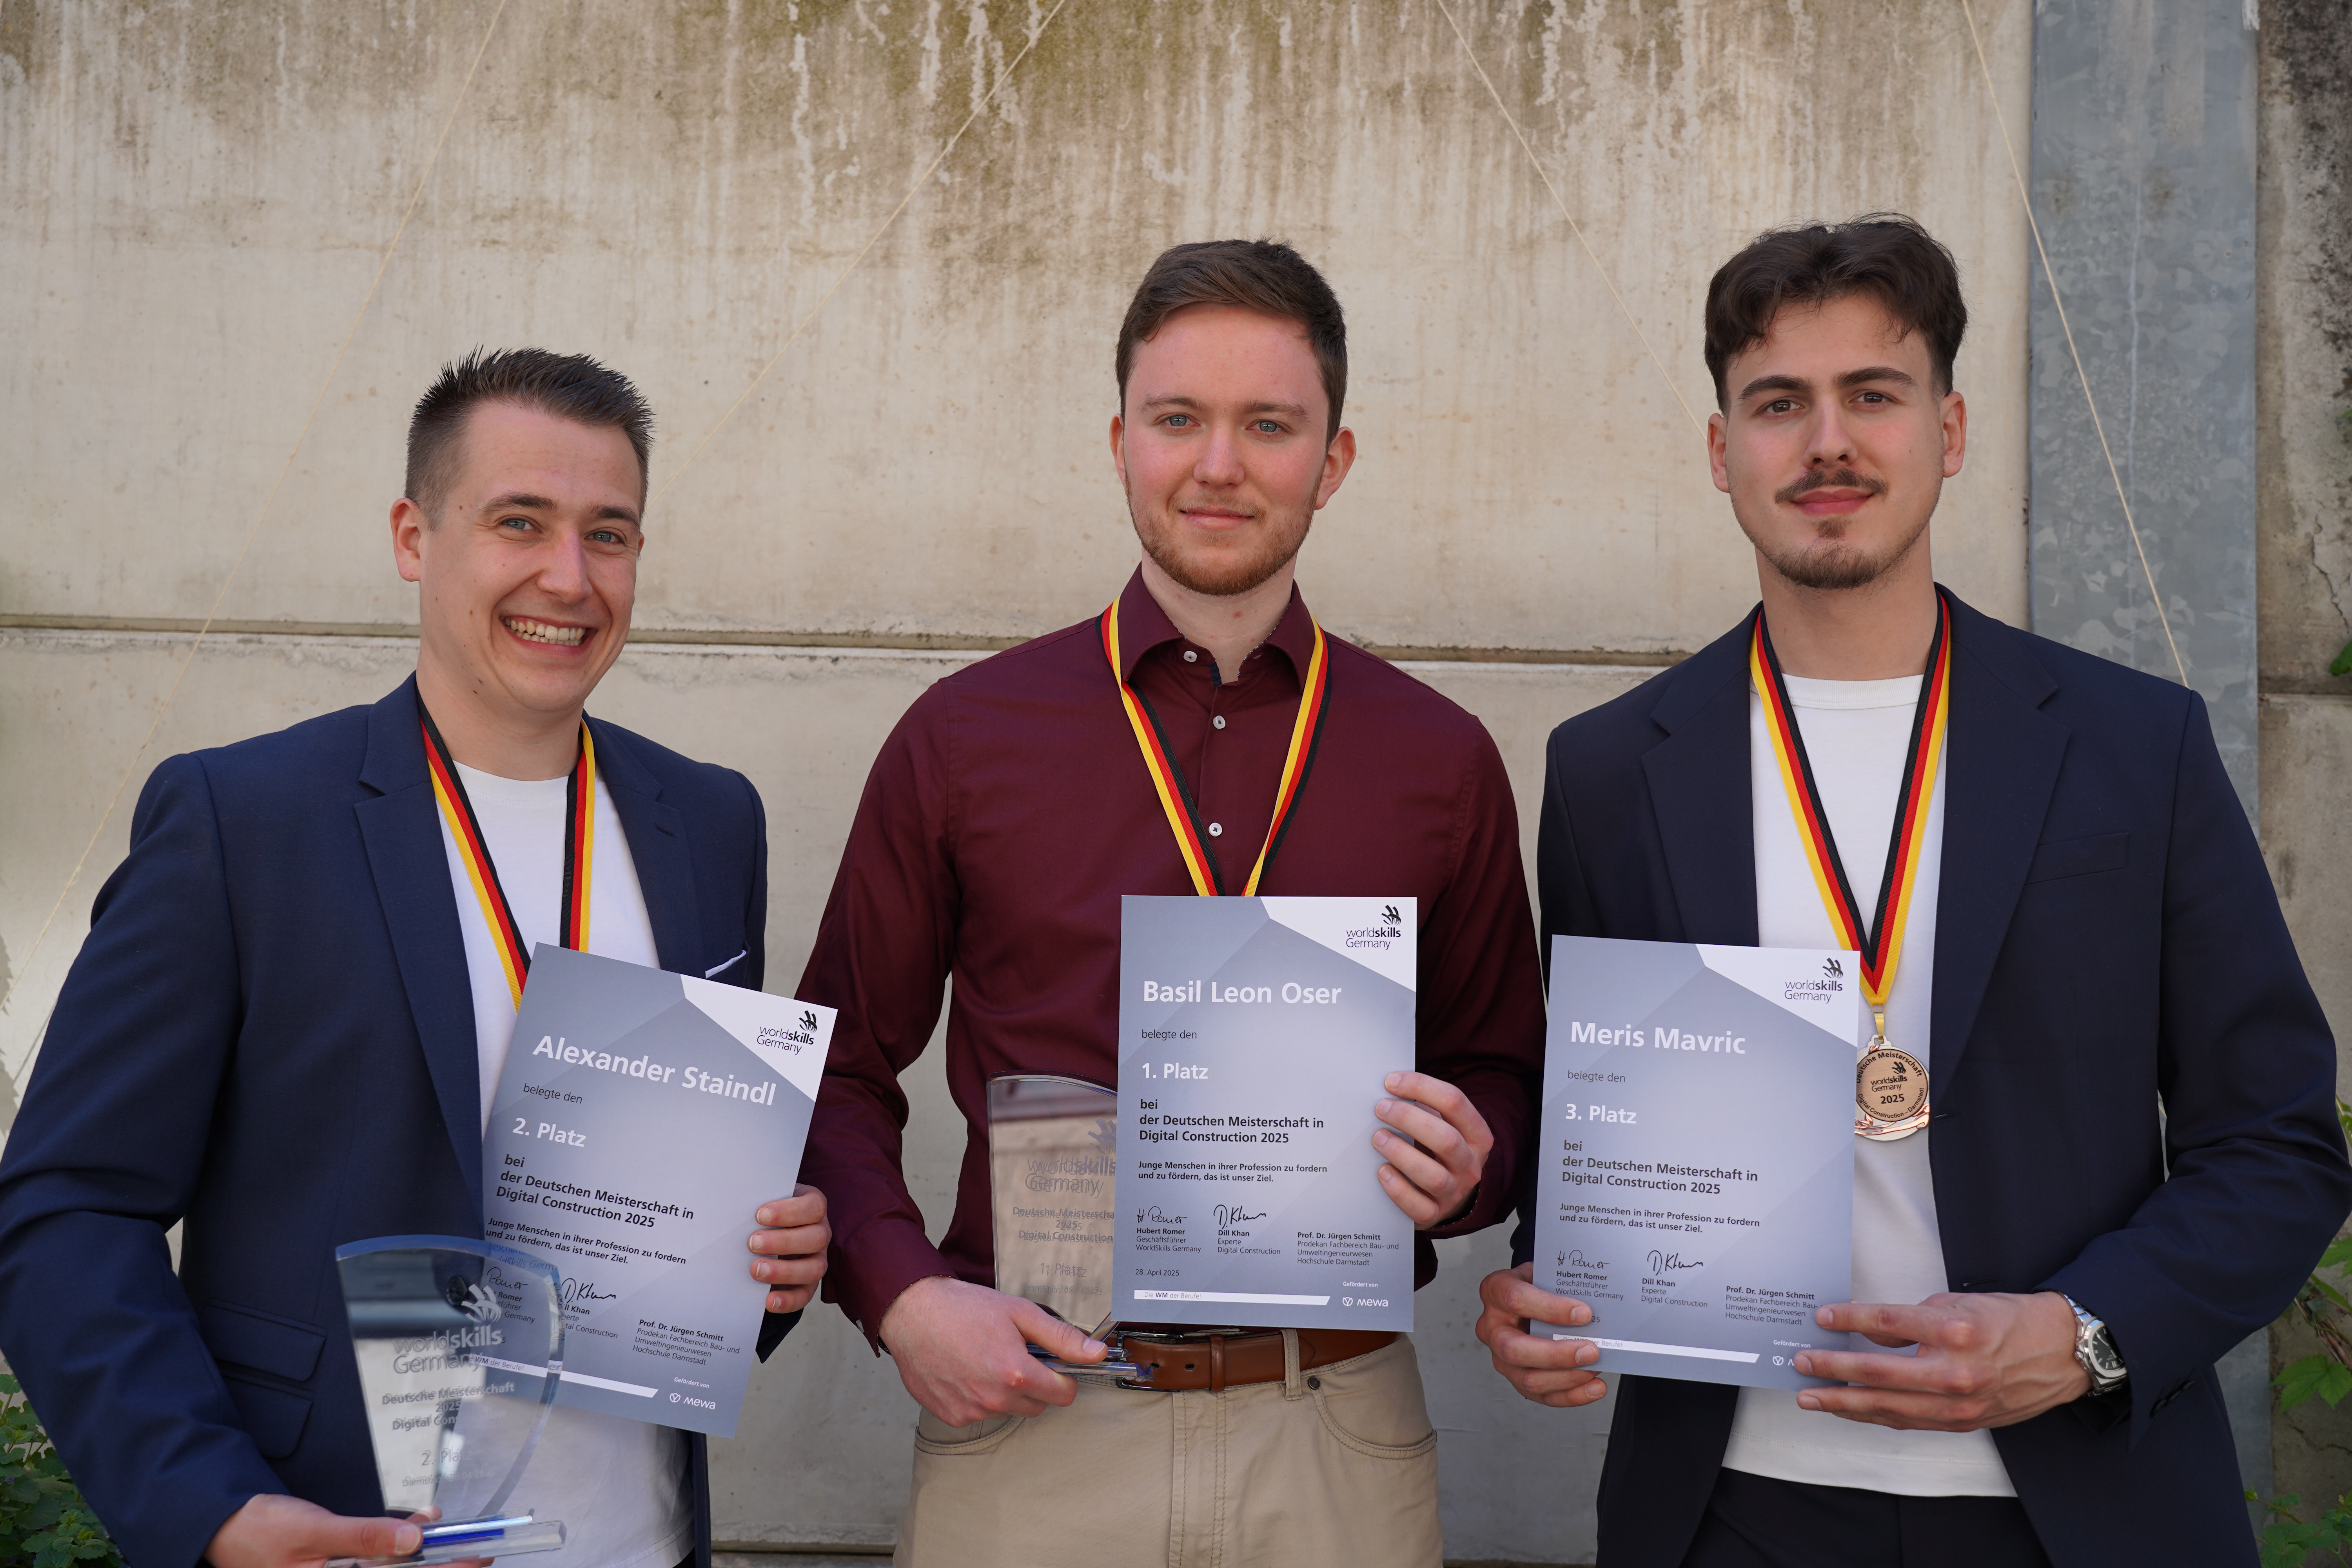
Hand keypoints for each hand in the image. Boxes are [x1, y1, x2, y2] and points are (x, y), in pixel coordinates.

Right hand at [204, 1494, 458, 1567]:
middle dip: (438, 1564)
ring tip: (441, 1527)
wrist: (225, 1526)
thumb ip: (364, 1536)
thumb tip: (411, 1539)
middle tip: (474, 1547)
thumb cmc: (260, 1531)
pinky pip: (376, 1562)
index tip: (474, 1558)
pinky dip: (398, 1545)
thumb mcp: (314, 1530)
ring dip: (420, 1553)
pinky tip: (414, 1525)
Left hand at [747, 1184, 830, 1313]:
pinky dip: (788, 1300)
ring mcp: (817, 1259)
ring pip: (815, 1268)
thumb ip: (757, 1201)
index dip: (790, 1211)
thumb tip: (733, 1205)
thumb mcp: (764, 1201)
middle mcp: (820, 1233)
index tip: (760, 1215)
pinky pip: (805, 1295)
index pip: (813, 1207)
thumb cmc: (764, 1214)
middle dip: (783, 1241)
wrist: (763, 1234)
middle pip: (816, 1238)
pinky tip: (768, 1300)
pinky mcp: (808, 1284)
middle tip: (752, 1243)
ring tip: (756, 1270)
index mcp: (813, 1208)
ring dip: (785, 1271)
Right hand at [876, 1275, 1107, 1426]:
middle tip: (1015, 1354)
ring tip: (986, 1358)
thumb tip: (1095, 1353)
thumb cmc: (963, 1308)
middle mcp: (994, 1400)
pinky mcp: (952, 1416)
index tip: (1052, 1364)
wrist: (912, 1313)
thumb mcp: (1020, 1312)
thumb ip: (1061, 1337)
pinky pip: (980, 1414)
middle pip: (1037, 1406)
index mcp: (1016, 1374)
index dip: (1063, 1378)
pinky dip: (980, 1397)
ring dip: (1006, 1392)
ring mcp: (971, 1411)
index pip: (1063, 1396)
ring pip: (1008, 1410)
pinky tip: (967, 1371)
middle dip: (1034, 1384)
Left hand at [1371, 1070, 1492, 1228]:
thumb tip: (1388, 1086)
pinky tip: (1382, 1171)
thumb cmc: (1435, 1149)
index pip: (1455, 1102)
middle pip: (1446, 1139)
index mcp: (1477, 1135)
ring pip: (1433, 1176)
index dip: (1421, 1087)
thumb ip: (1424, 1107)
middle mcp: (1470, 1165)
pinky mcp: (1435, 1213)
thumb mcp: (1441, 1124)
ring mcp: (1454, 1192)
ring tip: (1378, 1138)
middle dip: (1409, 1119)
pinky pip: (1418, 1207)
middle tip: (1381, 1108)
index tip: (1391, 1082)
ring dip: (1402, 1153)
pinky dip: (1398, 1189)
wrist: (1444, 1193)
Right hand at [1474, 1263, 1608, 1407]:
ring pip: (1528, 1379)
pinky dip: (1572, 1395)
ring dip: (1567, 1377)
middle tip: (1590, 1350)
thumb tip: (1597, 1304)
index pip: (1516, 1300)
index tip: (1584, 1313)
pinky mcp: (1517, 1378)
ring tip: (1595, 1368)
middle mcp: (1492, 1328)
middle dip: (1556, 1354)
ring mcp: (1501, 1357)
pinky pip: (1542, 1395)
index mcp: (1495, 1292)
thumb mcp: (1543, 1272)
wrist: (1527, 1299)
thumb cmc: (1536, 1285)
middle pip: (1515, 1349)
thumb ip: (1562, 1285)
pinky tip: (1593, 1388)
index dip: (1551, 1308)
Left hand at [1793, 1290, 2091, 1430]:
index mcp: (1954, 1331)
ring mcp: (1959, 1403)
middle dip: (1832, 1371)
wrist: (2060, 1353)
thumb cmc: (2008, 1320)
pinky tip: (1851, 1409)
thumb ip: (1912, 1319)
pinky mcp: (1963, 1421)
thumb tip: (1869, 1329)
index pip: (1887, 1324)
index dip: (1848, 1320)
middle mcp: (1955, 1371)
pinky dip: (1875, 1416)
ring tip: (1812, 1397)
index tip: (1821, 1318)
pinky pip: (1908, 1421)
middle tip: (1801, 1366)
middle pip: (1878, 1374)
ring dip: (1844, 1403)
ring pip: (1888, 1408)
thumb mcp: (1958, 1303)